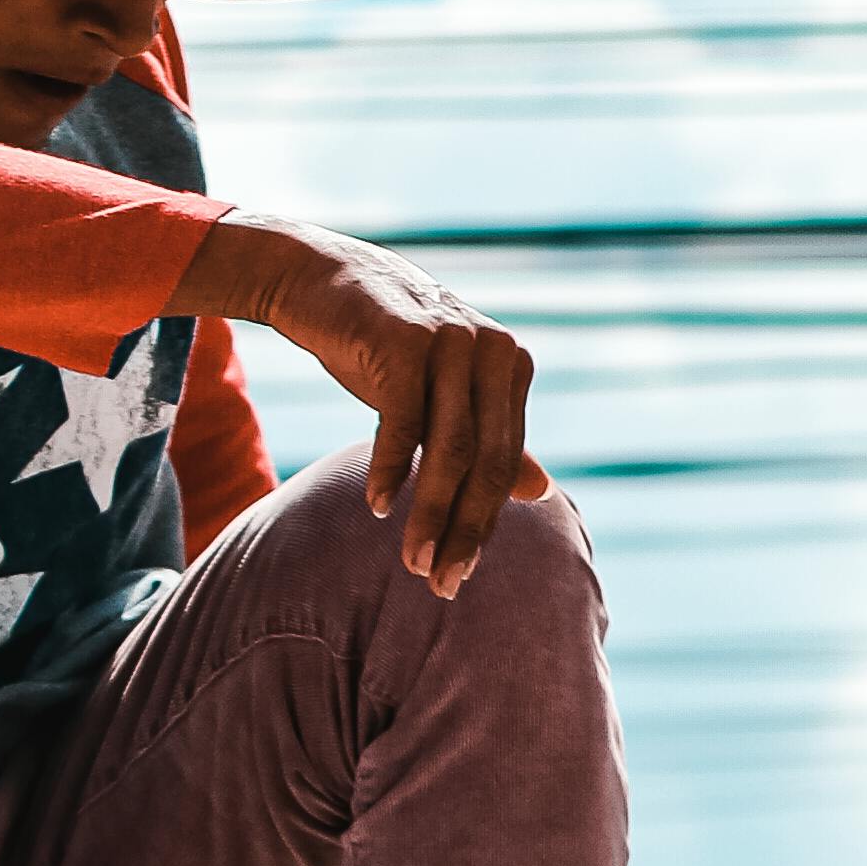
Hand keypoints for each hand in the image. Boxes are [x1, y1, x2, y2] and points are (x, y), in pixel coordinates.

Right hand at [189, 216, 547, 598]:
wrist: (323, 281)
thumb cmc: (387, 347)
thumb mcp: (446, 394)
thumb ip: (495, 439)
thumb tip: (543, 491)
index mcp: (511, 366)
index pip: (504, 463)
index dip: (482, 524)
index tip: (457, 576)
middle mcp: (491, 350)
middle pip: (487, 461)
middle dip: (463, 530)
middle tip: (440, 584)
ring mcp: (451, 341)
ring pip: (452, 448)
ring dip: (431, 512)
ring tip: (412, 560)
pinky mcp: (405, 340)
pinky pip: (404, 420)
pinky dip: (392, 468)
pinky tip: (379, 507)